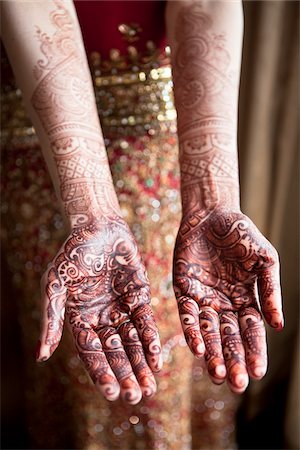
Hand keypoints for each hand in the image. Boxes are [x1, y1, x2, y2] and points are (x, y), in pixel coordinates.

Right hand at [36, 216, 161, 403]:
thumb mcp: (56, 284)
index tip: (110, 391)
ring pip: (132, 342)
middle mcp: (102, 317)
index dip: (100, 372)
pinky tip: (157, 358)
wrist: (98, 227)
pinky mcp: (139, 296)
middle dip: (125, 374)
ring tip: (150, 386)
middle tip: (136, 396)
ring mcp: (121, 308)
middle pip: (114, 352)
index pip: (91, 352)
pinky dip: (151, 339)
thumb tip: (41, 355)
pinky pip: (145, 321)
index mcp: (79, 318)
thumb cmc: (73, 253)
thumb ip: (52, 318)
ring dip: (141, 364)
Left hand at [173, 208, 283, 392]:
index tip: (258, 373)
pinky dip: (192, 331)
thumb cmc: (242, 234)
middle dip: (234, 360)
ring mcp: (204, 299)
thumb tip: (278, 326)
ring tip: (217, 374)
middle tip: (236, 384)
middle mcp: (225, 304)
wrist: (213, 214)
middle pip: (230, 338)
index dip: (255, 351)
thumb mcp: (265, 260)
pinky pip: (188, 315)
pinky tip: (197, 348)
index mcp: (246, 299)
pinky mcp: (184, 290)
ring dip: (213, 353)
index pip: (251, 332)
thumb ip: (271, 291)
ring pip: (208, 332)